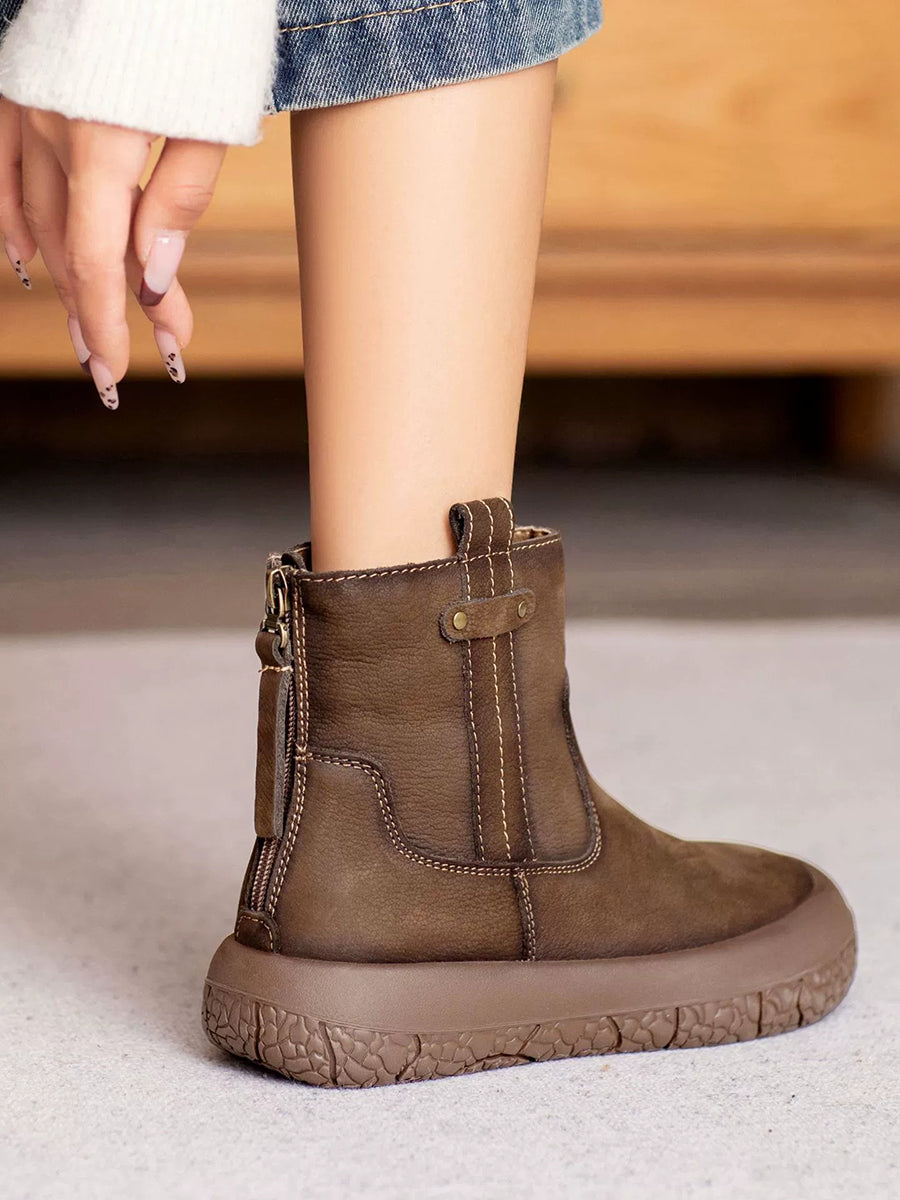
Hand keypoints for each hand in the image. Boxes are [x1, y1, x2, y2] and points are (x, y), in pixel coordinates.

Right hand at [0, 98, 225, 407]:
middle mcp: (52, 126)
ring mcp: (26, 104)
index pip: (99, 260)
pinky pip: (4, 171)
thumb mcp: (213, 117)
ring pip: (37, 216)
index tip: (123, 373)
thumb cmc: (202, 23)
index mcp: (106, 139)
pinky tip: (24, 260)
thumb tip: (152, 280)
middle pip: (72, 247)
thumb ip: (179, 201)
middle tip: (122, 368)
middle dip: (101, 312)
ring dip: (67, 279)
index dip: (108, 323)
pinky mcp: (20, 86)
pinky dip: (15, 220)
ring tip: (91, 328)